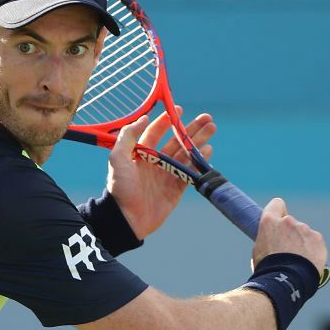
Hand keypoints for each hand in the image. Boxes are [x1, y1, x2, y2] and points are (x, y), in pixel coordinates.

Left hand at [107, 108, 215, 239]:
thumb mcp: (117, 159)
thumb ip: (128, 136)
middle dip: (191, 129)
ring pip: (186, 154)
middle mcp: (154, 162)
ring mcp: (166, 175)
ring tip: (212, 129)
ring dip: (198, 142)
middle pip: (176, 141)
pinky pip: (190, 172)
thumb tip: (143, 118)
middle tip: (207, 118)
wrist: (127, 219)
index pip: (155, 132)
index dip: (166, 121)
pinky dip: (199, 162)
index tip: (178, 110)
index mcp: (140, 154)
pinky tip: (208, 151)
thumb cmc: (120, 188)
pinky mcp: (176, 189)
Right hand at [252, 198, 327, 275]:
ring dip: (301, 243)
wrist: (286, 280)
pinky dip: (312, 250)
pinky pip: (315, 242)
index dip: (278, 212)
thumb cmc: (268, 268)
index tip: (278, 221)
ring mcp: (304, 229)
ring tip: (298, 261)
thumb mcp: (259, 250)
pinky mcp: (318, 238)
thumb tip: (274, 242)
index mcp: (270, 222)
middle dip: (290, 233)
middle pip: (290, 223)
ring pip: (303, 234)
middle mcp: (288, 221)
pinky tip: (308, 262)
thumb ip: (269, 238)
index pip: (276, 204)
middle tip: (287, 251)